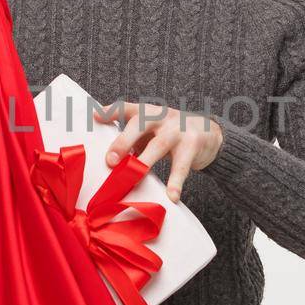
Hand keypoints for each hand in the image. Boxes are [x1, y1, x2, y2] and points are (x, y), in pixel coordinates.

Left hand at [92, 100, 223, 203]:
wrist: (209, 133)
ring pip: (159, 144)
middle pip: (140, 124)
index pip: (127, 108)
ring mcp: (178, 130)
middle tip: (110, 160)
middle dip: (124, 141)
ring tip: (134, 178)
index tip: (95, 117)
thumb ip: (132, 142)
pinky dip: (176, 182)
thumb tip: (110, 162)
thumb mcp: (151, 131)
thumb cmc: (170, 133)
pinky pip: (182, 165)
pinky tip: (171, 196)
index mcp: (147, 112)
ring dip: (145, 162)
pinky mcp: (193, 145)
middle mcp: (161, 117)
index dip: (111, 111)